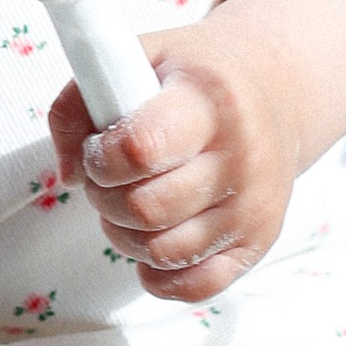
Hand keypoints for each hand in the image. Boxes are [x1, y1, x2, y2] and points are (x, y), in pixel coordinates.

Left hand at [46, 17, 300, 303]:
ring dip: (126, 234)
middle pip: (144, 209)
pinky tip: (155, 237)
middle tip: (111, 176)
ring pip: (161, 252)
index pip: (141, 149)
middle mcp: (242, 157)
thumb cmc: (195, 78)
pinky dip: (160, 273)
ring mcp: (254, 206)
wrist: (276, 93)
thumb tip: (70, 173)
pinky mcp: (259, 242)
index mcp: (210, 100)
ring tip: (133, 200)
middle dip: (106, 197)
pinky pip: (195, 286)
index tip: (100, 147)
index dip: (101, 158)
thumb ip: (81, 104)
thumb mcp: (137, 59)